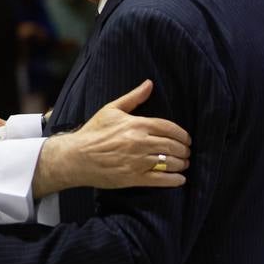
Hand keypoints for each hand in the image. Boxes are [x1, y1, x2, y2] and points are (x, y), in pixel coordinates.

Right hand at [33, 80, 190, 197]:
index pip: (169, 128)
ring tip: (184, 163)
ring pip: (170, 162)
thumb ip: (133, 97)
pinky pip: (161, 180)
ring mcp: (138, 161)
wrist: (77, 156)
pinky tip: (180, 179)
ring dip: (181, 163)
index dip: (182, 134)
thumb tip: (149, 84)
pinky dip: (174, 180)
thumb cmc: (94, 132)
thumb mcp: (111, 109)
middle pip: (172, 145)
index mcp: (137, 124)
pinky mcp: (134, 178)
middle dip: (184, 149)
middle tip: (187, 151)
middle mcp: (140, 143)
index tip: (187, 138)